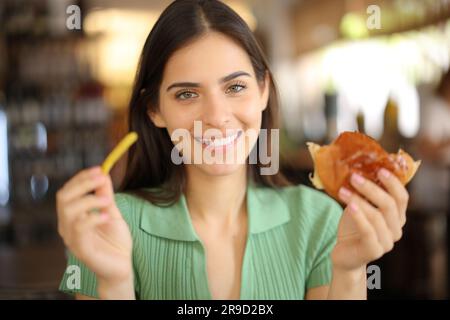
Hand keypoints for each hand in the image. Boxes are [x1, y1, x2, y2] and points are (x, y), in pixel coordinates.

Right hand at [56, 166, 132, 283]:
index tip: (99, 169)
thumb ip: (105, 195)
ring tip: (108, 200)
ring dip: (90, 200)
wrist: (122, 265)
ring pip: (69, 211)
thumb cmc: (115, 240)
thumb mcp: (112, 212)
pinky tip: (107, 216)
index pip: (68, 191)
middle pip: (63, 197)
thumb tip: (103, 174)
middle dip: (82, 184)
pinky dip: (94, 217)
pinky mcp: (80, 249)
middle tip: (102, 178)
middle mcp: (67, 225)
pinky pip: (80, 228)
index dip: (81, 178)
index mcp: (72, 215)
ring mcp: (72, 238)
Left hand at [331, 168, 408, 271]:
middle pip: (389, 205)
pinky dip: (359, 216)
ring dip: (358, 200)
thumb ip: (364, 194)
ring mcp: (387, 242)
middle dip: (371, 188)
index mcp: (397, 217)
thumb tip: (356, 170)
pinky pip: (368, 230)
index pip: (402, 198)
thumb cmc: (353, 228)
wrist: (345, 255)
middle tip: (354, 177)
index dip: (393, 183)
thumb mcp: (360, 207)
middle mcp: (396, 230)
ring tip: (342, 190)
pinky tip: (349, 205)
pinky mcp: (374, 250)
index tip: (380, 169)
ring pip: (376, 216)